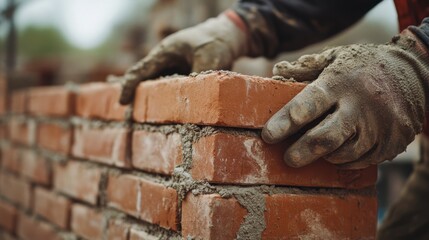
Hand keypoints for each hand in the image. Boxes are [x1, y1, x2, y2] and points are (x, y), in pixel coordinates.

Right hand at [118, 12, 247, 104]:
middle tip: (124, 111)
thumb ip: (200, 77)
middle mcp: (164, 61)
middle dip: (133, 93)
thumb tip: (193, 99)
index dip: (129, 86)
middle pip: (143, 79)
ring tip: (135, 112)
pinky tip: (159, 110)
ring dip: (147, 98)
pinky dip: (162, 98)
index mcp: (165, 53)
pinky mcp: (181, 76)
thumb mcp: (210, 59)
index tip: (122, 101)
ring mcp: (172, 69)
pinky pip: (168, 89)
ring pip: (155, 85)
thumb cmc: (215, 43)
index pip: (141, 70)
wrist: (226, 36)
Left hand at [262, 30, 428, 168]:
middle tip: (288, 158)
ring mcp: (379, 128)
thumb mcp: (336, 56)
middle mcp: (360, 107)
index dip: (285, 122)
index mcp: (341, 83)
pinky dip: (344, 159)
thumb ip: (306, 68)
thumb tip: (275, 74)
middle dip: (301, 152)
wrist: (415, 72)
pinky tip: (338, 150)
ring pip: (342, 154)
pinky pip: (360, 161)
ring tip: (316, 148)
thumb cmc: (364, 66)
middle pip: (325, 138)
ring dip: (324, 155)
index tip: (268, 135)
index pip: (308, 105)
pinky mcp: (391, 143)